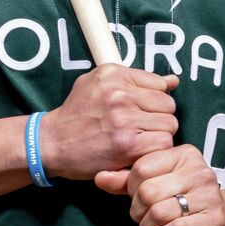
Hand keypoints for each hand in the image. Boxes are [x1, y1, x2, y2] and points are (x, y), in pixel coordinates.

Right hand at [42, 65, 177, 179]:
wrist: (51, 143)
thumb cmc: (77, 114)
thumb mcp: (99, 84)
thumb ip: (137, 80)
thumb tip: (173, 80)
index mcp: (114, 75)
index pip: (161, 84)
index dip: (155, 100)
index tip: (141, 109)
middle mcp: (119, 94)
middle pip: (169, 105)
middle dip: (159, 117)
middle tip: (140, 127)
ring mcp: (124, 120)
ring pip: (170, 125)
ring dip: (158, 135)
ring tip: (138, 138)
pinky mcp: (127, 145)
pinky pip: (163, 143)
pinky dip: (154, 150)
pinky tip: (138, 150)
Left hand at [94, 144, 224, 225]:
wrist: (222, 221)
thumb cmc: (184, 200)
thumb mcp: (157, 183)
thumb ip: (127, 180)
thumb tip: (100, 177)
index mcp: (185, 155)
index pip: (142, 168)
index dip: (131, 188)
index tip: (138, 198)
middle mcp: (200, 172)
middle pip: (148, 192)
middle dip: (138, 212)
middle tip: (142, 218)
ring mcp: (210, 196)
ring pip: (159, 213)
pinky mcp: (214, 220)